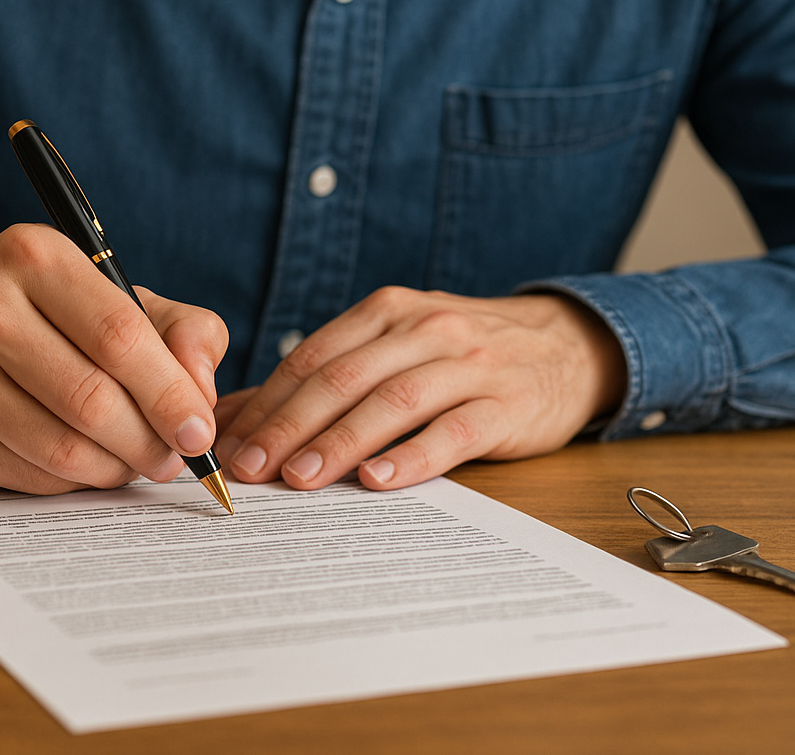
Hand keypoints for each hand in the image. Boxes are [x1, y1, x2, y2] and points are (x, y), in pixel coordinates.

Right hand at [0, 223, 228, 493]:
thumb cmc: (35, 325)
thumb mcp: (109, 301)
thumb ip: (180, 330)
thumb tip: (203, 392)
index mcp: (33, 255)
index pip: (119, 333)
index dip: (171, 392)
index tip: (200, 431)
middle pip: (93, 397)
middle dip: (149, 441)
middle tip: (173, 459)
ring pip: (64, 447)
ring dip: (114, 468)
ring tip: (133, 462)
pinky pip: (31, 476)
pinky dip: (71, 482)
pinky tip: (81, 465)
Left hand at [213, 288, 625, 490]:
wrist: (566, 345)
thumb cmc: (459, 355)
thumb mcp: (395, 347)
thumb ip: (325, 377)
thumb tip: (234, 416)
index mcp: (386, 312)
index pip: (312, 357)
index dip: (266, 401)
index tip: (228, 443)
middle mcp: (424, 329)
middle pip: (342, 378)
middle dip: (288, 425)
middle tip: (249, 467)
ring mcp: (468, 364)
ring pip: (392, 402)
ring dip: (339, 442)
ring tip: (300, 479)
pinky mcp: (506, 405)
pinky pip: (453, 431)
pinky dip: (411, 456)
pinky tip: (377, 482)